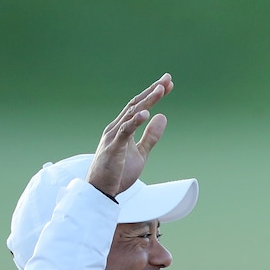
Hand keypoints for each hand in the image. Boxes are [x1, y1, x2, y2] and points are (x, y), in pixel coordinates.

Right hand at [86, 74, 172, 197]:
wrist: (101, 191)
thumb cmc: (118, 173)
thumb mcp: (141, 153)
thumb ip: (151, 136)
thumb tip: (162, 117)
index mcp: (123, 128)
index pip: (140, 106)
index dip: (154, 94)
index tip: (168, 84)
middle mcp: (117, 127)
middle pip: (136, 104)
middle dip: (152, 91)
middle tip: (167, 79)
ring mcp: (114, 136)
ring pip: (131, 113)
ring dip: (147, 101)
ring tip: (160, 90)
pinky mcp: (113, 147)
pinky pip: (125, 131)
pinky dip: (134, 121)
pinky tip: (145, 113)